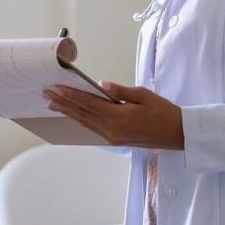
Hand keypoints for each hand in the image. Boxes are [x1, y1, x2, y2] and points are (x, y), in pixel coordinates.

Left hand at [43, 81, 183, 149]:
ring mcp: (112, 137)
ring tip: (53, 104)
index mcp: (118, 117)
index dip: (70, 95)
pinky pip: (93, 128)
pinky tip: (73, 114)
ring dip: (68, 112)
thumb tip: (101, 84)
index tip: (55, 88)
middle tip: (47, 94)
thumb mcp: (143, 95)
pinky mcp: (115, 140)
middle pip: (82, 114)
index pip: (88, 104)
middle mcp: (112, 130)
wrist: (178, 134)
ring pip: (85, 122)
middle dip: (63, 103)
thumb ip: (120, 91)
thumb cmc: (164, 113)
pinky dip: (80, 119)